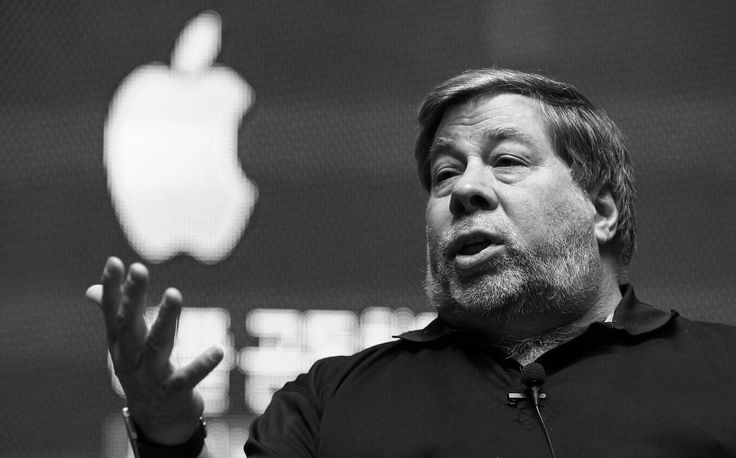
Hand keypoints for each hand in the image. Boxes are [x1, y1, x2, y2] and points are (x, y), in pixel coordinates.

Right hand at [86, 257, 222, 444]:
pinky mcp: (174, 393)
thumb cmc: (141, 373)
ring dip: (165, 319)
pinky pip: (187, 378)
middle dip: (133, 297)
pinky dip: (202, 365)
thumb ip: (113, 316)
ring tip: (174, 293)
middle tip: (140, 268)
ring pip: (157, 346)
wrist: (156, 421)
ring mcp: (151, 378)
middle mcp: (130, 360)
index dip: (112, 288)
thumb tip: (91, 290)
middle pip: (130, 325)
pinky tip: (219, 350)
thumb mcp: (125, 346)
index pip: (112, 313)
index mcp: (120, 345)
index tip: (115, 261)